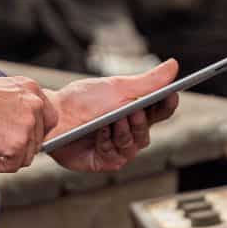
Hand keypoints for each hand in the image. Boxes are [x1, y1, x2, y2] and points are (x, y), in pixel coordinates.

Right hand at [0, 64, 59, 171]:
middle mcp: (35, 104)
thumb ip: (18, 109)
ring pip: (25, 156)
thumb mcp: (0, 94)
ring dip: (2, 160)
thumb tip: (24, 134)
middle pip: (37, 141)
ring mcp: (28, 124)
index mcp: (32, 89)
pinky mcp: (17, 143)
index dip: (34, 135)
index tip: (16, 141)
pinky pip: (12, 166)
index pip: (49, 119)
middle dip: (14, 150)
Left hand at [45, 60, 180, 173]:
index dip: (168, 104)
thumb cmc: (82, 99)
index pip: (160, 111)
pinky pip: (116, 157)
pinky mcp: (104, 162)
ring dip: (124, 132)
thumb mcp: (117, 87)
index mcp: (135, 110)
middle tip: (134, 111)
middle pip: (148, 132)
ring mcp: (117, 148)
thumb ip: (148, 81)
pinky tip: (100, 134)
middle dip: (141, 122)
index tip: (172, 95)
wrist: (52, 116)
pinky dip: (109, 143)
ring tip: (113, 120)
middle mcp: (128, 132)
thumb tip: (174, 65)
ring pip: (134, 145)